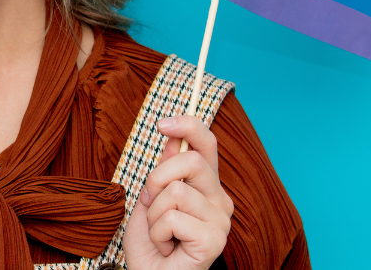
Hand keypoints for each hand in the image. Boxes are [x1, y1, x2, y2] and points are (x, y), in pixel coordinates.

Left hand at [122, 115, 232, 269]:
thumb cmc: (152, 243)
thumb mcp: (151, 198)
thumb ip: (165, 170)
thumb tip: (173, 136)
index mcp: (206, 186)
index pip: (207, 144)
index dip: (188, 125)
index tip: (162, 123)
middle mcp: (220, 200)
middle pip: (190, 161)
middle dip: (157, 178)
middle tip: (149, 202)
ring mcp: (221, 220)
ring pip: (176, 191)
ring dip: (154, 213)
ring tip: (160, 233)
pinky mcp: (214, 240)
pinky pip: (174, 218)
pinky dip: (158, 233)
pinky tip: (166, 247)